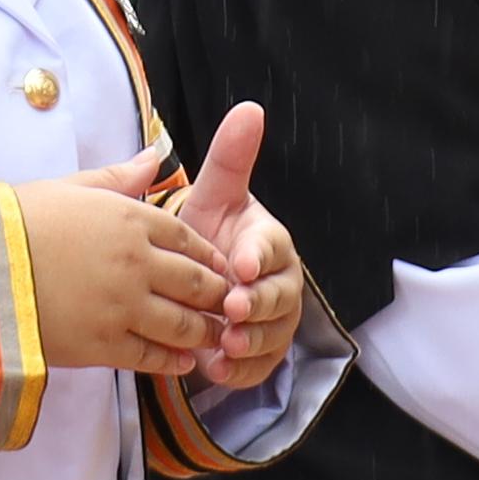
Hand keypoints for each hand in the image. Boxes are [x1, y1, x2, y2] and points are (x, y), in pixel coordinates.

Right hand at [13, 155, 255, 379]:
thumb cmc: (16, 220)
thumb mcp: (69, 187)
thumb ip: (119, 178)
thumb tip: (155, 156)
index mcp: (130, 219)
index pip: (188, 238)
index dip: (209, 256)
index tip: (220, 267)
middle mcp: (136, 262)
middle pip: (196, 283)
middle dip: (216, 297)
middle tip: (226, 306)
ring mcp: (123, 306)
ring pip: (182, 324)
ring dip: (202, 332)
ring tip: (211, 337)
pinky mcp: (103, 344)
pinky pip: (152, 356)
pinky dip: (174, 361)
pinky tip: (183, 363)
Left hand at [162, 107, 305, 375]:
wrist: (199, 279)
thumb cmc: (210, 232)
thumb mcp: (215, 195)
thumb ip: (231, 158)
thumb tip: (249, 107)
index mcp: (269, 243)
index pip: (272, 248)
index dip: (258, 256)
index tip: (241, 263)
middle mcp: (279, 284)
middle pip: (278, 297)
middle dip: (256, 304)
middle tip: (231, 308)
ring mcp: (272, 322)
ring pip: (270, 336)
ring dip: (249, 342)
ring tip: (222, 343)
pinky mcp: (259, 354)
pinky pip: (255, 368)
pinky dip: (238, 372)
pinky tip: (214, 370)